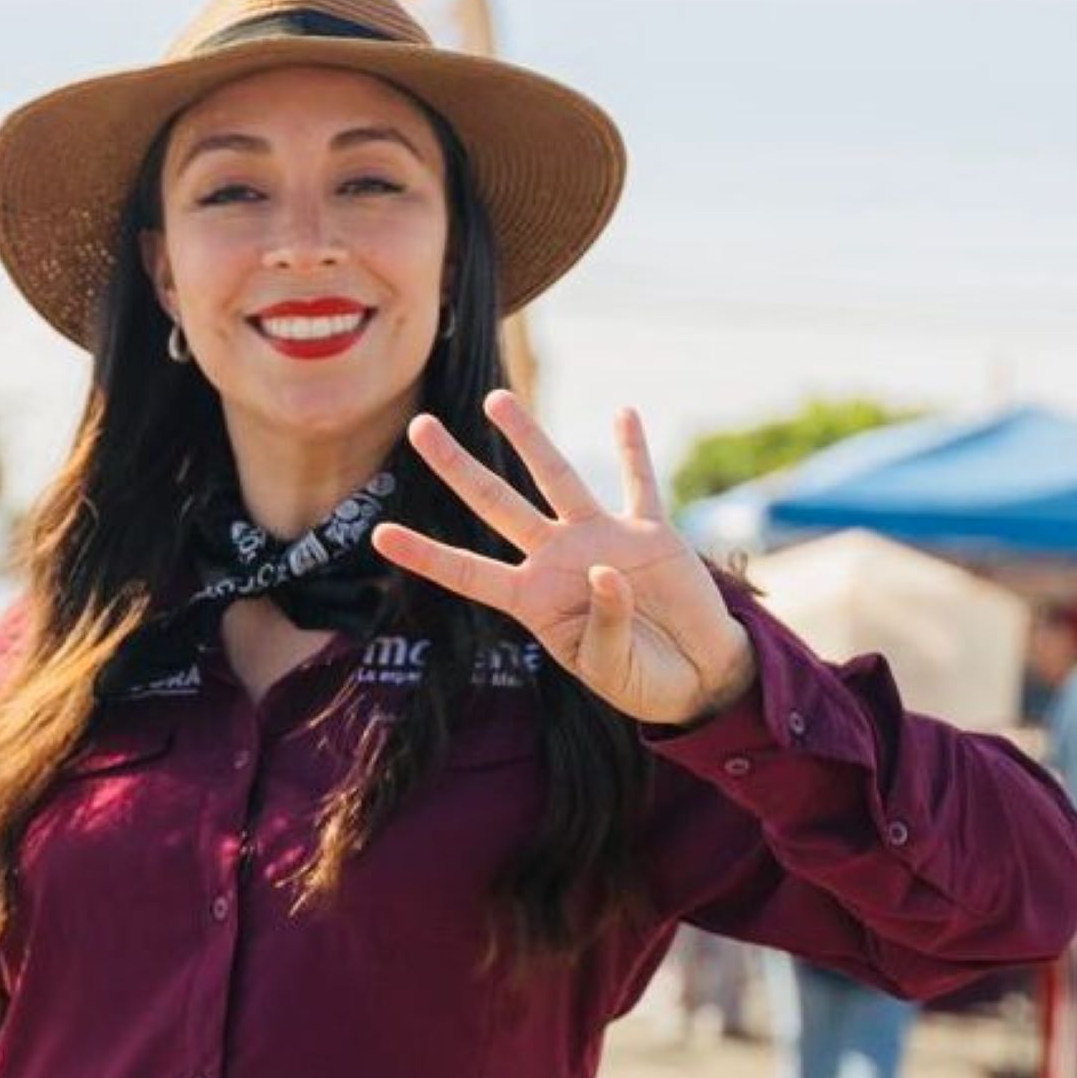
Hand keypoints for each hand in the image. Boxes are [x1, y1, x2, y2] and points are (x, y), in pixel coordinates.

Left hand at [371, 392, 757, 726]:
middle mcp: (557, 560)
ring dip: (527, 438)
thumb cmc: (642, 678)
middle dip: (457, 467)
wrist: (697, 675)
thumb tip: (604, 571)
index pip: (467, 572)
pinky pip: (640, 483)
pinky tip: (623, 413)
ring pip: (556, 478)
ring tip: (495, 399)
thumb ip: (604, 626)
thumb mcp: (611, 668)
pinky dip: (633, 449)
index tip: (379, 535)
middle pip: (496, 503)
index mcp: (533, 599)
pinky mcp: (651, 534)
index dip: (425, 554)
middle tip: (419, 427)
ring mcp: (602, 539)